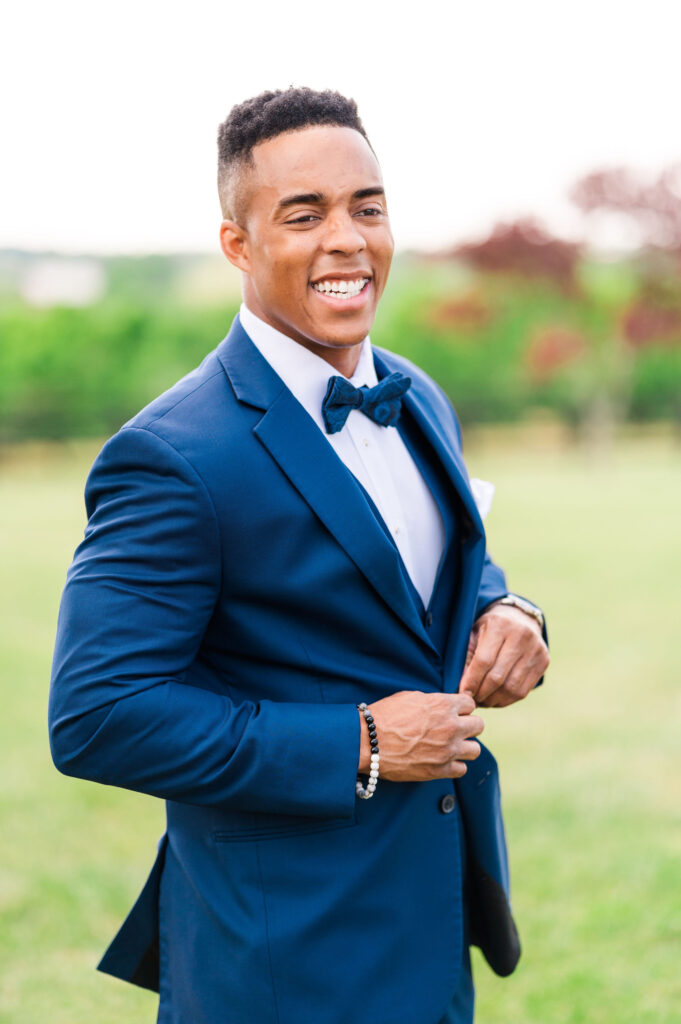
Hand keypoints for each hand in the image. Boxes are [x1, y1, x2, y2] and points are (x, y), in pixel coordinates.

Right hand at [357, 690, 483, 780]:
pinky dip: (454, 765)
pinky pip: (462, 769)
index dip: (461, 707)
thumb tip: (444, 706)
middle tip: (454, 729)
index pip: (470, 704)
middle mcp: (451, 727)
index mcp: (444, 705)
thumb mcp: (411, 698)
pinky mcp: (440, 770)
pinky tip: (442, 760)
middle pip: (479, 726)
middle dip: (468, 726)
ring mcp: (448, 750)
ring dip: (465, 747)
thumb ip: (434, 702)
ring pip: (475, 750)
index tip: (454, 712)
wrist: (368, 742)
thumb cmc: (385, 716)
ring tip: (451, 746)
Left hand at [459, 603, 549, 707]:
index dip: (471, 680)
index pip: (483, 660)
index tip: (462, 692)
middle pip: (498, 676)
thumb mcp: (474, 633)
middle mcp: (521, 635)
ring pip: (511, 687)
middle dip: (481, 693)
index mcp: (500, 624)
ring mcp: (536, 649)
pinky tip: (495, 699)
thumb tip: (462, 687)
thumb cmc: (489, 629)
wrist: (518, 618)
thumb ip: (467, 656)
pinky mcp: (544, 661)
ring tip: (482, 701)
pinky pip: (523, 691)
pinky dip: (506, 700)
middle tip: (471, 700)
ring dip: (493, 700)